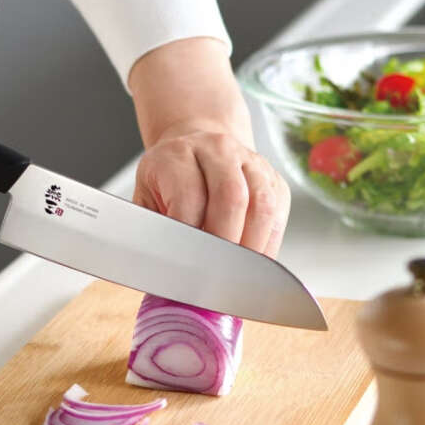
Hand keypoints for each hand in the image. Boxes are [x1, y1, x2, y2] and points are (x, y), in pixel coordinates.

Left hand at [129, 38, 290, 257]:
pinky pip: (278, 214)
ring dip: (251, 247)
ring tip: (237, 274)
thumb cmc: (169, 181)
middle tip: (216, 275)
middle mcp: (217, 150)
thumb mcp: (146, 198)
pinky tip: (253, 262)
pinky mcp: (273, 179)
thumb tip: (155, 276)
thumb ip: (150, 231)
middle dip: (225, 244)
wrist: (196, 147)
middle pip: (231, 198)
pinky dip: (267, 244)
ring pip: (261, 205)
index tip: (188, 267)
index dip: (191, 237)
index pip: (190, 197)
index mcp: (178, 155)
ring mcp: (250, 162)